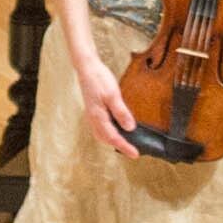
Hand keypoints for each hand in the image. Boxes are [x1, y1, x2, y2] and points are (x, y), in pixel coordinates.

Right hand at [69, 33, 152, 156]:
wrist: (87, 67)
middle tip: (131, 151)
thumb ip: (121, 112)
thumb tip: (129, 127)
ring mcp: (91, 115)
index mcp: (98, 117)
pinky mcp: (93, 110)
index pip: (113, 137)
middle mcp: (93, 119)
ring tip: (124, 143)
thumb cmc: (98, 79)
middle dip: (118, 146)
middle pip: (106, 139)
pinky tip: (114, 129)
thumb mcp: (113, 95)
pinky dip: (108, 133)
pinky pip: (100, 127)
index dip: (125, 147)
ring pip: (101, 134)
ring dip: (112, 140)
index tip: (135, 154)